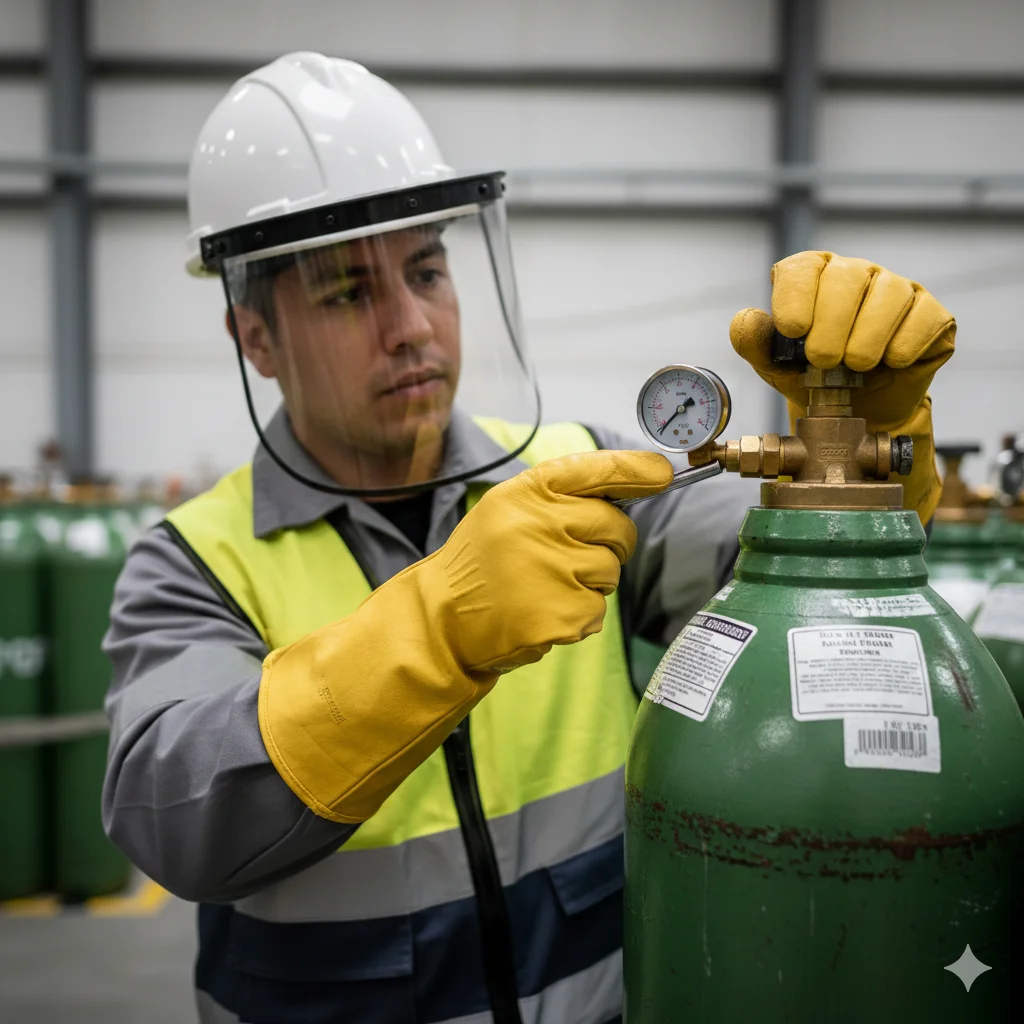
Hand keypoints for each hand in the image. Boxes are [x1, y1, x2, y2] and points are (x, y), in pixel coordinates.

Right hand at [430, 449, 672, 672]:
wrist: (441, 619)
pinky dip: (577, 617)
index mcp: (525, 494)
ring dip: (590, 583)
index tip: (662, 474)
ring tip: (545, 588)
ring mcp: (551, 571)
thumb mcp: (507, 510)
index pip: (596, 470)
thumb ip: (560, 497)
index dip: (636, 471)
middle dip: (609, 544)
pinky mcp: (559, 615)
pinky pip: (597, 611)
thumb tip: (632, 489)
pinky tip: (541, 613)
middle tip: (572, 558)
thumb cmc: (482, 562)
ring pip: (610, 572)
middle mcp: (539, 525)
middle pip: (616, 528)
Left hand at [729, 251, 955, 521]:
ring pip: (890, 294)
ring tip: (856, 366)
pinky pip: (924, 317)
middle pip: (848, 277)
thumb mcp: (777, 367)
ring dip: (867, 339)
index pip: (804, 267)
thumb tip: (746, 319)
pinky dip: (904, 345)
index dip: (797, 296)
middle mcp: (857, 274)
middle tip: (824, 361)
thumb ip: (756, 343)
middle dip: (832, 325)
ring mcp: (898, 290)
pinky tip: (892, 362)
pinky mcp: (931, 313)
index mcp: (815, 277)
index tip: (793, 330)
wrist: (860, 410)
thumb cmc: (815, 380)